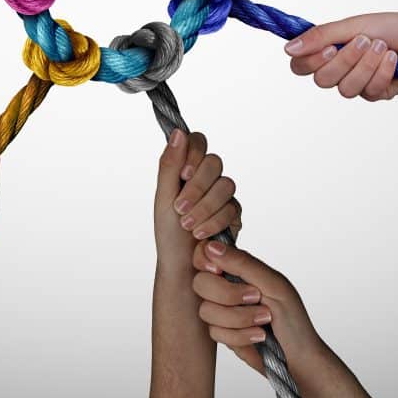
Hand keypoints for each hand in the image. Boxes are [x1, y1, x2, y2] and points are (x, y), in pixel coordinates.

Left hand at [155, 130, 241, 267]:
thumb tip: (178, 132)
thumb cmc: (168, 232)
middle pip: (214, 162)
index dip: (194, 154)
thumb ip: (169, 164)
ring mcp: (223, 195)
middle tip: (180, 208)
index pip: (198, 142)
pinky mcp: (235, 213)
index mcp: (187, 168)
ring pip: (226, 185)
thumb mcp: (163, 197)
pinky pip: (232, 207)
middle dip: (196, 187)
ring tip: (188, 225)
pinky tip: (202, 234)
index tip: (183, 174)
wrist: (181, 265)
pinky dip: (214, 221)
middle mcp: (207, 177)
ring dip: (204, 207)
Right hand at [191, 241, 321, 374]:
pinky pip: (214, 332)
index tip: (218, 271)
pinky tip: (257, 336)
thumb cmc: (293, 319)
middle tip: (256, 297)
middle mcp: (226, 287)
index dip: (204, 260)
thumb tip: (212, 246)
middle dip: (228, 294)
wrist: (299, 358)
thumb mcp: (273, 284)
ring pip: (206, 310)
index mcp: (238, 269)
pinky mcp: (222, 333)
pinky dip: (240, 336)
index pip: (205, 254)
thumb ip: (242, 263)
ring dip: (239, 318)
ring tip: (263, 320)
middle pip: (200, 283)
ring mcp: (222, 311)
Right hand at [282, 12, 397, 101]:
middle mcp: (337, 72)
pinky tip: (394, 59)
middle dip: (347, 60)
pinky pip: (371, 92)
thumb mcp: (351, 26)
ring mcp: (357, 85)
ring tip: (384, 47)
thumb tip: (288, 49)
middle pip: (324, 81)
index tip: (332, 47)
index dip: (312, 62)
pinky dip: (384, 73)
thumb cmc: (387, 26)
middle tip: (366, 40)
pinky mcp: (377, 93)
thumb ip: (320, 37)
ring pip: (348, 89)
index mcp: (326, 52)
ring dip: (368, 66)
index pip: (300, 67)